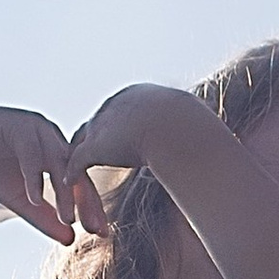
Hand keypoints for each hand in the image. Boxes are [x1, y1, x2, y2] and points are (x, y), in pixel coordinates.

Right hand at [0, 105, 105, 246]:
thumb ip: (46, 217)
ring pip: (58, 163)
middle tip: (95, 229)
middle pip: (77, 171)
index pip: (80, 180)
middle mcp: (51, 136)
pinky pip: (32, 154)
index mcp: (56, 150)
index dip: (91, 207)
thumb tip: (70, 241)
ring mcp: (36, 128)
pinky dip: (34, 178)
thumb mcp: (22, 199)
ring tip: (67, 219)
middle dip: (86, 202)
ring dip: (64, 192)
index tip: (100, 233)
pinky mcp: (18, 125)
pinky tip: (34, 199)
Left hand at [65, 84, 201, 186]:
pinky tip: (69, 183)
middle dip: (88, 141)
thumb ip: (192, 132)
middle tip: (80, 156)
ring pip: (81, 143)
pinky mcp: (96, 145)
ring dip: (76, 159)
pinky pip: (77, 161)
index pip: (117, 112)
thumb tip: (208, 139)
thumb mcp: (195, 125)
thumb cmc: (194, 128)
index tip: (112, 142)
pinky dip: (72, 173)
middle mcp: (115, 105)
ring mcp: (103, 123)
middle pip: (94, 124)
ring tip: (72, 173)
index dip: (113, 129)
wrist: (180, 129)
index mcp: (138, 95)